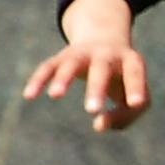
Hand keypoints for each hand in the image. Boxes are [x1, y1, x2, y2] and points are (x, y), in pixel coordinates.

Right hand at [22, 0, 150, 130]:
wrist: (104, 40)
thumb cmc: (124, 79)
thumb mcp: (136, 95)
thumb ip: (125, 116)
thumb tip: (99, 125)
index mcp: (130, 61)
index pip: (135, 74)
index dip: (136, 88)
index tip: (135, 104)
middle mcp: (105, 54)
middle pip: (101, 69)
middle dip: (96, 88)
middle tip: (92, 110)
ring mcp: (81, 54)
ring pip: (70, 64)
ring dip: (63, 79)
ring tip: (55, 96)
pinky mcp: (60, 58)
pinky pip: (47, 67)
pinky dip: (38, 80)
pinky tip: (29, 96)